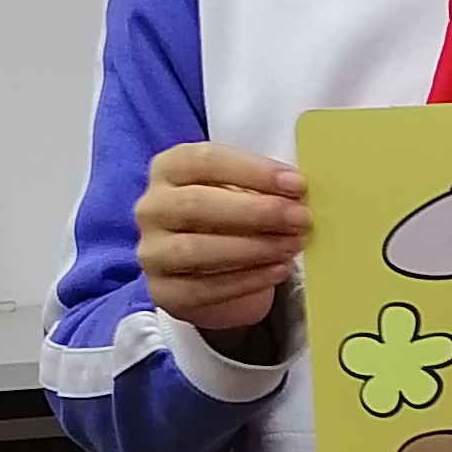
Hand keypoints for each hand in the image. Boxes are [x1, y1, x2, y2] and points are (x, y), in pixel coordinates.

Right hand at [136, 143, 307, 347]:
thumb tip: (298, 192)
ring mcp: (152, 252)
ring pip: (196, 249)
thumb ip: (260, 186)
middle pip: (196, 204)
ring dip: (252, 248)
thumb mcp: (238, 191)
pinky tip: (278, 270)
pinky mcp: (163, 291)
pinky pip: (204, 288)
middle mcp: (151, 208)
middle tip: (299, 218)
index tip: (296, 183)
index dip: (252, 171)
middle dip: (255, 212)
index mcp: (168, 169)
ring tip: (292, 245)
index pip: (204, 161)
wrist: (208, 271)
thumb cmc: (228, 218)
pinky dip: (246, 280)